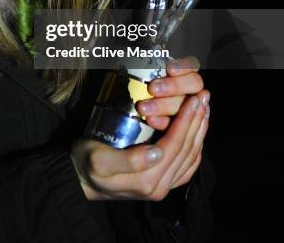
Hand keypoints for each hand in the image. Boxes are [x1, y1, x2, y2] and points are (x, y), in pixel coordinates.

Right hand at [70, 88, 209, 200]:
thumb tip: (157, 153)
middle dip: (197, 121)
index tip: (194, 99)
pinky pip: (186, 165)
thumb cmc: (86, 162)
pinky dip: (195, 146)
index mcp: (147, 181)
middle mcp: (159, 187)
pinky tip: (197, 131)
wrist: (79, 180)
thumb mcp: (99, 159)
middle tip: (203, 97)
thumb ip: (128, 160)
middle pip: (187, 150)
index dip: (187, 121)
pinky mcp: (161, 183)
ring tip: (204, 108)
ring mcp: (162, 187)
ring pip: (191, 157)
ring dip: (199, 131)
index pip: (175, 145)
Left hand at [135, 55, 204, 130]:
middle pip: (193, 84)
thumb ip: (145, 64)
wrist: (131, 107)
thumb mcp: (141, 69)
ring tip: (144, 108)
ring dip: (164, 106)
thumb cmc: (137, 79)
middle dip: (173, 86)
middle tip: (152, 88)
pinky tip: (151, 120)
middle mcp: (188, 87)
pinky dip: (163, 122)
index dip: (184, 66)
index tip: (170, 69)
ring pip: (185, 105)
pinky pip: (176, 123)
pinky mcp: (178, 123)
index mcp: (183, 71)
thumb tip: (136, 55)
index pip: (192, 65)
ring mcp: (187, 106)